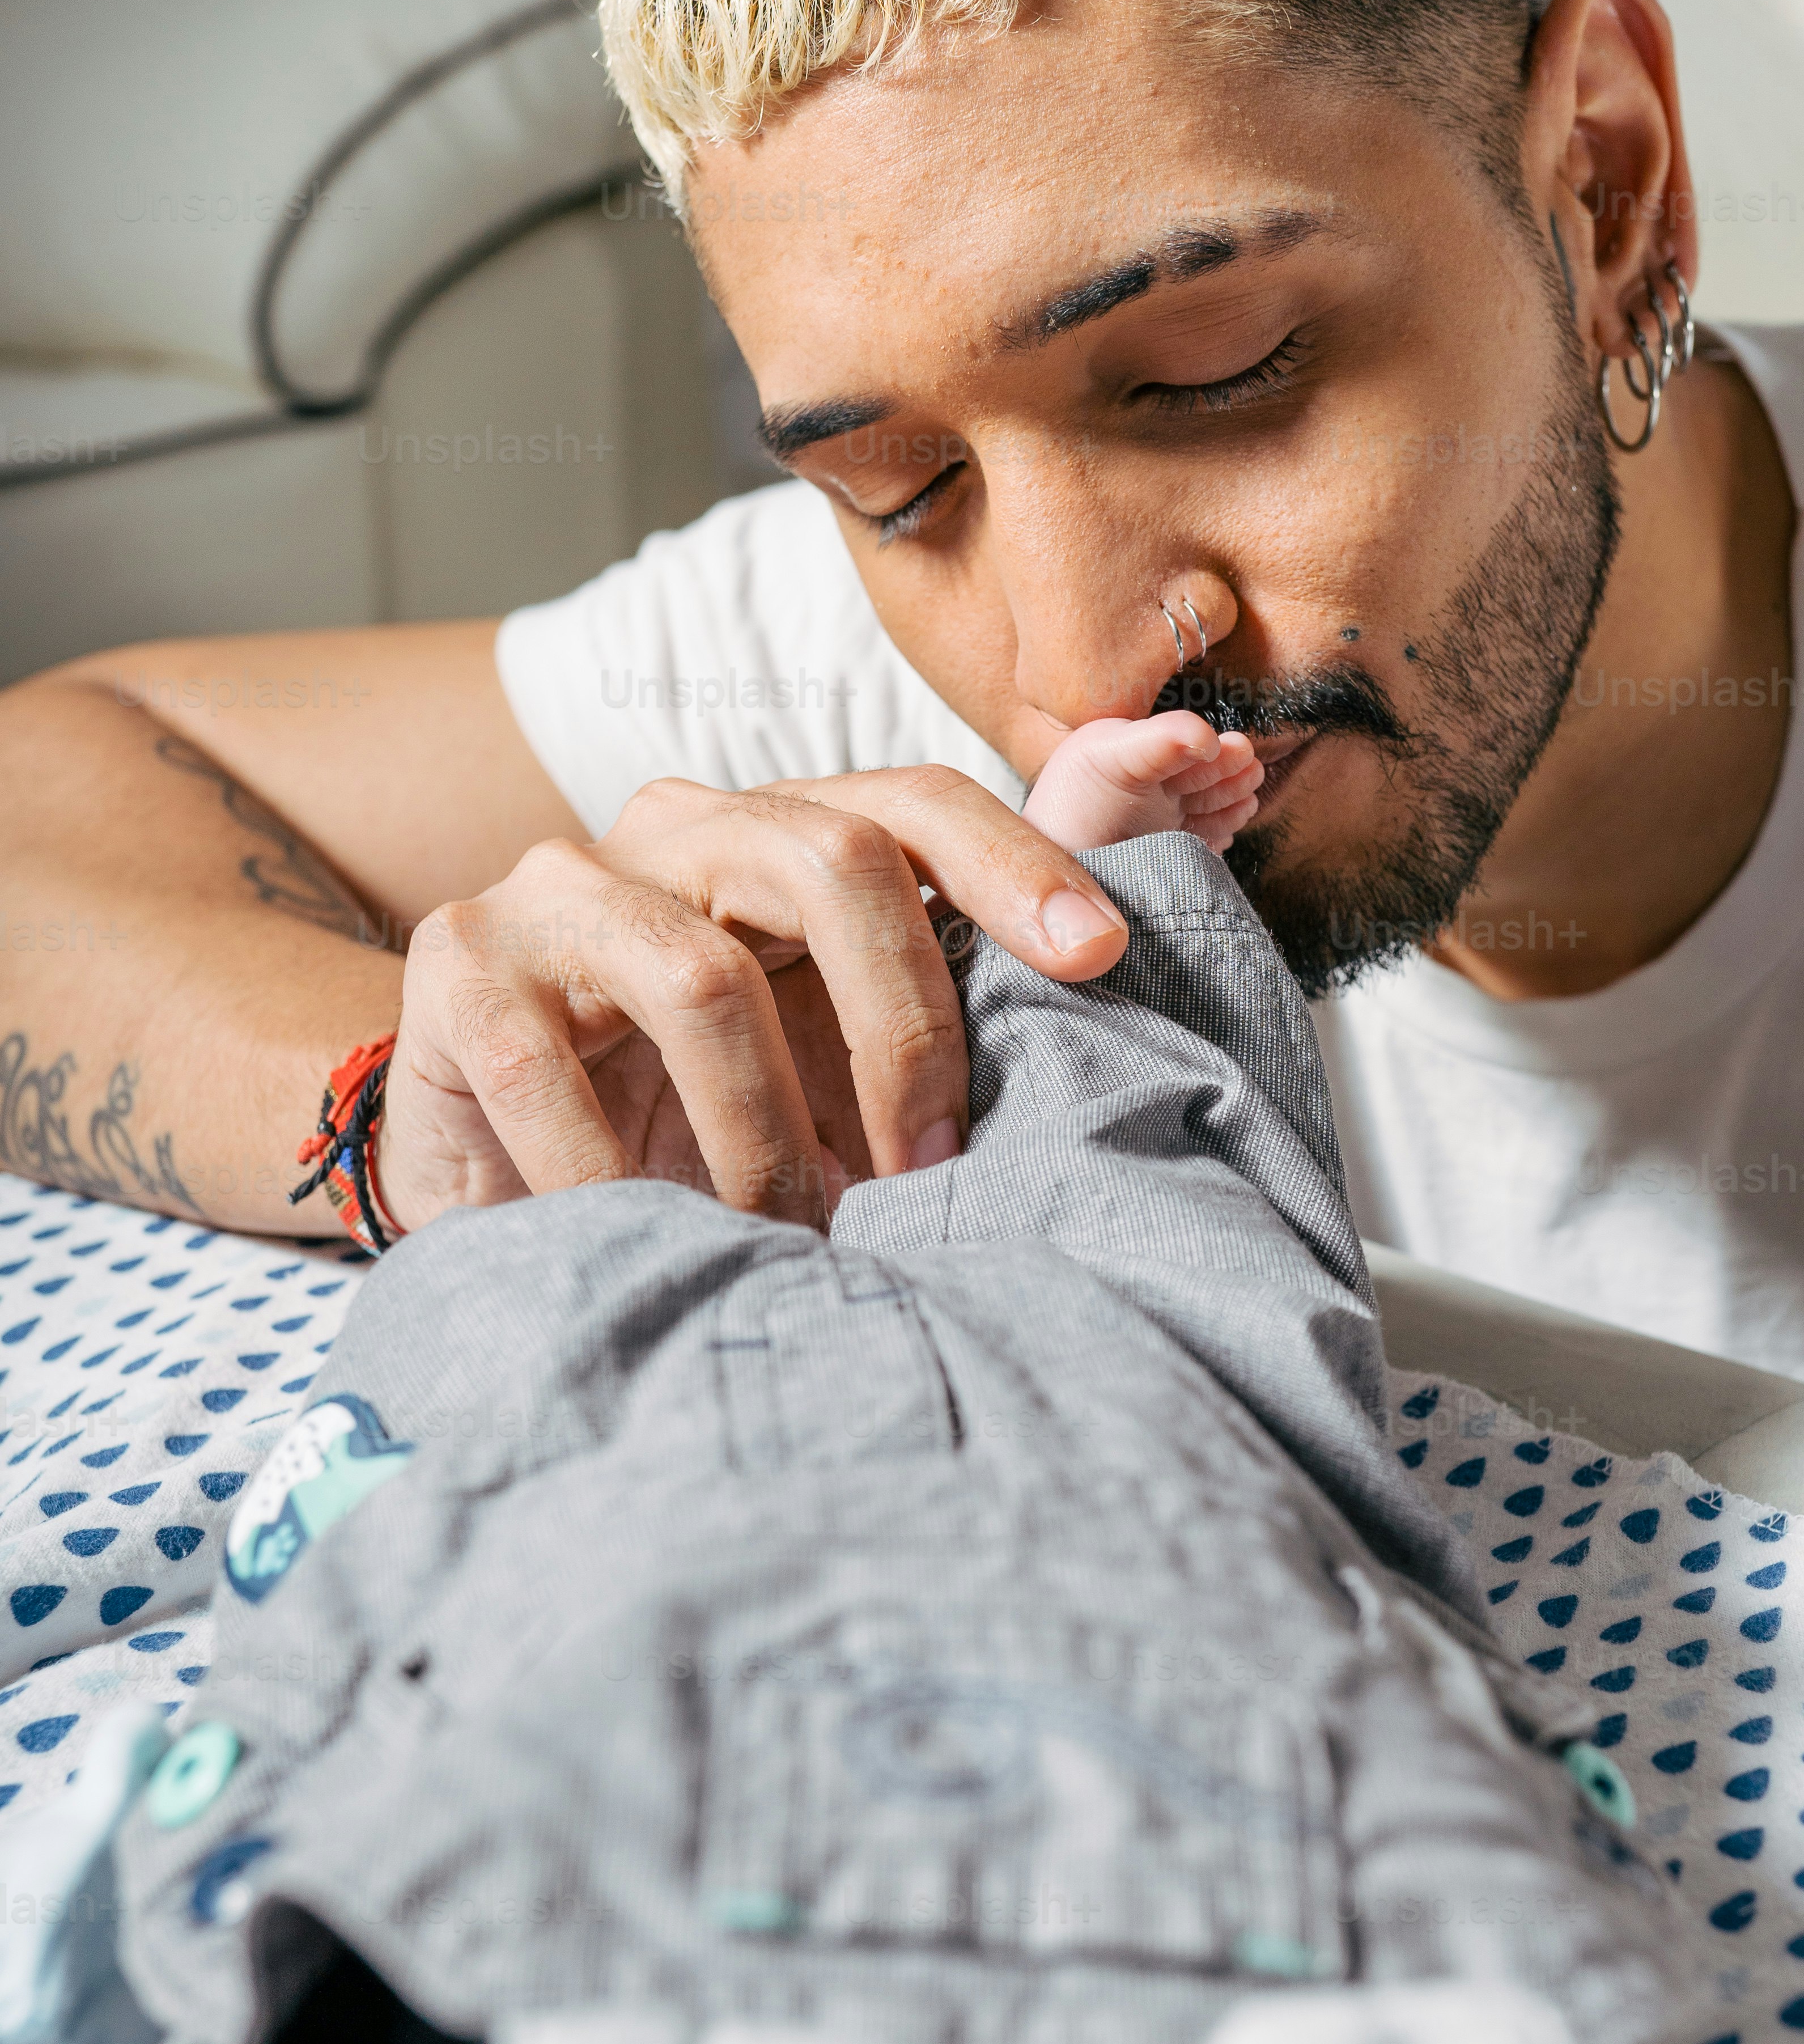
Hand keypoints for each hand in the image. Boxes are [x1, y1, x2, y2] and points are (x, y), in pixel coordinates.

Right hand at [375, 768, 1130, 1233]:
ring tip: (798, 1235)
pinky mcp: (458, 965)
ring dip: (770, 1136)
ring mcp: (556, 887)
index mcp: (777, 836)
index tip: (1104, 960)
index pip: (915, 804)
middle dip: (909, 1025)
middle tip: (938, 1165)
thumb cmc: (687, 1128)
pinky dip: (618, 1177)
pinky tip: (664, 1239)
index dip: (1019, 866)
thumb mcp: (824, 1069)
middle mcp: (671, 829)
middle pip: (831, 860)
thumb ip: (927, 1024)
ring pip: (705, 980)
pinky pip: (554, 1069)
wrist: (488, 1170)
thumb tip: (1105, 1012)